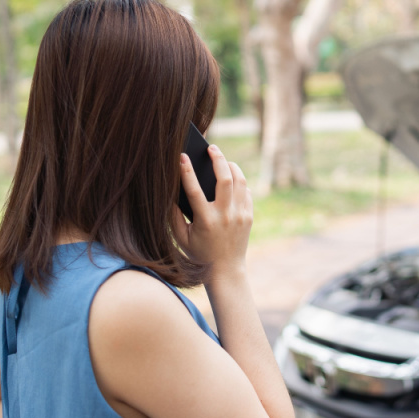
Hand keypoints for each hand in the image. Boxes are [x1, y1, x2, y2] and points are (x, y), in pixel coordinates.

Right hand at [171, 144, 252, 278]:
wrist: (226, 270)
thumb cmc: (199, 253)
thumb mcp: (181, 237)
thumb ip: (173, 216)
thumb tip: (169, 192)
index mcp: (205, 220)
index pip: (194, 190)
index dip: (186, 171)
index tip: (182, 156)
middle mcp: (225, 216)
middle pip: (225, 179)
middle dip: (218, 159)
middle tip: (211, 147)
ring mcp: (240, 215)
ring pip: (240, 181)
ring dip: (232, 167)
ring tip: (223, 160)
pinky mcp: (249, 216)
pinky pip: (246, 192)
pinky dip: (239, 183)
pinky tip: (231, 179)